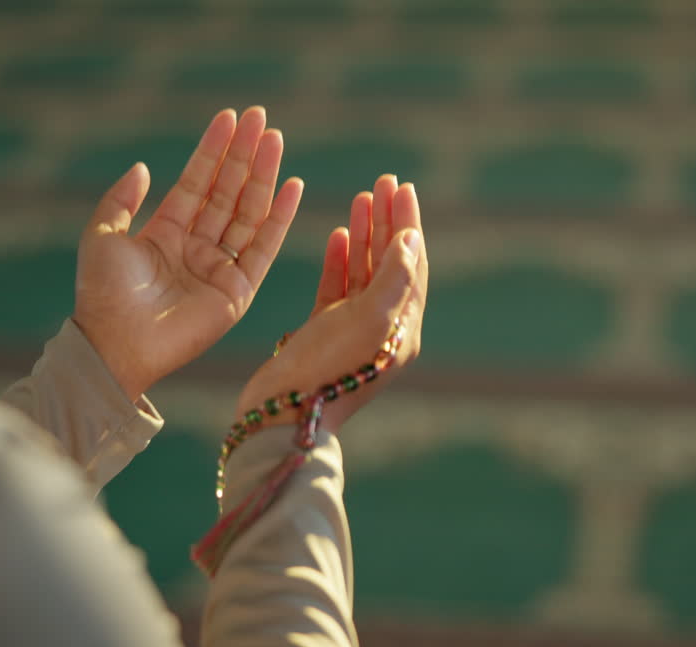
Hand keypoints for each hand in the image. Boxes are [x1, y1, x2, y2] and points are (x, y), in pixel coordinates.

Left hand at [72, 107, 303, 400]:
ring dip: (263, 175)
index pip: (197, 182)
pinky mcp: (238, 290)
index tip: (230, 118)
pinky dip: (279, 217)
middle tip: (260, 117)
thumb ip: (120, 200)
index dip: (213, 150)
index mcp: (166, 234)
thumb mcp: (102, 235)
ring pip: (248, 212)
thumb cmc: (103, 294)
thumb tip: (142, 167)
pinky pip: (264, 247)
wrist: (116, 343)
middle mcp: (197, 248)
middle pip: (227, 191)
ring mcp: (220, 268)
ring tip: (275, 138)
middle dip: (244, 154)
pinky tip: (291, 186)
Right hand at [235, 175, 427, 434]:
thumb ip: (393, 276)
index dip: (408, 225)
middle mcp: (382, 329)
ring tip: (361, 197)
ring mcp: (352, 331)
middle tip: (383, 182)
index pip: (413, 265)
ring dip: (365, 235)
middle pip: (391, 264)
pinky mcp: (323, 334)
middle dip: (388, 221)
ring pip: (364, 272)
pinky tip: (339, 234)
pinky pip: (338, 289)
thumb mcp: (369, 319)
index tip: (403, 188)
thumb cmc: (327, 368)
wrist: (282, 415)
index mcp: (403, 329)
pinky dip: (340, 260)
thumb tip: (412, 239)